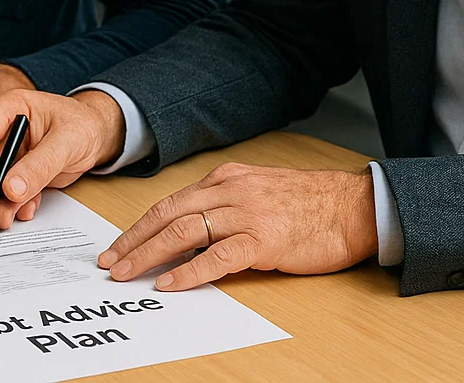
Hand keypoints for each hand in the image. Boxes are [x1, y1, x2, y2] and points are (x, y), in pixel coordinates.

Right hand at [0, 89, 126, 226]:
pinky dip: (14, 205)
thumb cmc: (83, 124)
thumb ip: (40, 165)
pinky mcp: (16, 171)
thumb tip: (10, 190)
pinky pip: (7, 192)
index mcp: (9, 108)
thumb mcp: (67, 141)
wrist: (97, 134)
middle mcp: (2, 129)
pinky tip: (27, 209)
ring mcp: (7, 151)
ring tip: (9, 217)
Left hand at [97, 163, 377, 290]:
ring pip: (183, 232)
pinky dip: (188, 272)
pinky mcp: (264, 240)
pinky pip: (217, 257)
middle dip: (133, 241)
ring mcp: (246, 214)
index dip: (140, 226)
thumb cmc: (309, 204)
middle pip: (167, 215)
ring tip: (127, 274)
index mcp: (225, 179)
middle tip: (109, 263)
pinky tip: (168, 283)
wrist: (353, 207)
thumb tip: (189, 231)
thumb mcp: (257, 192)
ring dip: (149, 255)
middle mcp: (229, 191)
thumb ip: (224, 205)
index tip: (118, 246)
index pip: (170, 203)